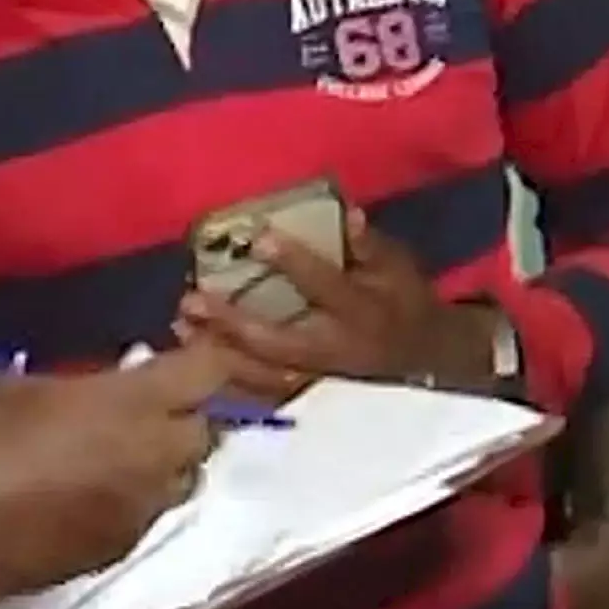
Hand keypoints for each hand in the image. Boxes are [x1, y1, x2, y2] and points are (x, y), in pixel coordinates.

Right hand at [0, 337, 244, 592]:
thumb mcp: (31, 385)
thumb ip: (83, 381)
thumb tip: (98, 385)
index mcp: (137, 402)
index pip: (207, 371)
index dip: (202, 359)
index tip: (185, 354)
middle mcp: (156, 454)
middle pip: (203, 433)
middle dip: (183, 419)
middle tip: (147, 412)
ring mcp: (144, 507)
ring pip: (182, 481)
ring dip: (164, 465)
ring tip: (123, 459)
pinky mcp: (122, 546)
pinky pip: (147, 517)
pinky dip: (133, 503)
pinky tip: (93, 500)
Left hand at [177, 210, 498, 391]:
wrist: (426, 360)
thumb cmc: (404, 302)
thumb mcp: (398, 267)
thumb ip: (368, 245)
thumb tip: (345, 214)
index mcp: (361, 311)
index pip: (325, 285)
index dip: (293, 261)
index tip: (259, 237)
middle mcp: (335, 350)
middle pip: (277, 340)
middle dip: (232, 322)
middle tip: (193, 298)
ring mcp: (318, 378)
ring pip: (262, 372)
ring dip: (219, 351)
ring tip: (182, 325)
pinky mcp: (305, 394)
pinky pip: (260, 391)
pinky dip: (226, 374)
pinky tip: (195, 351)